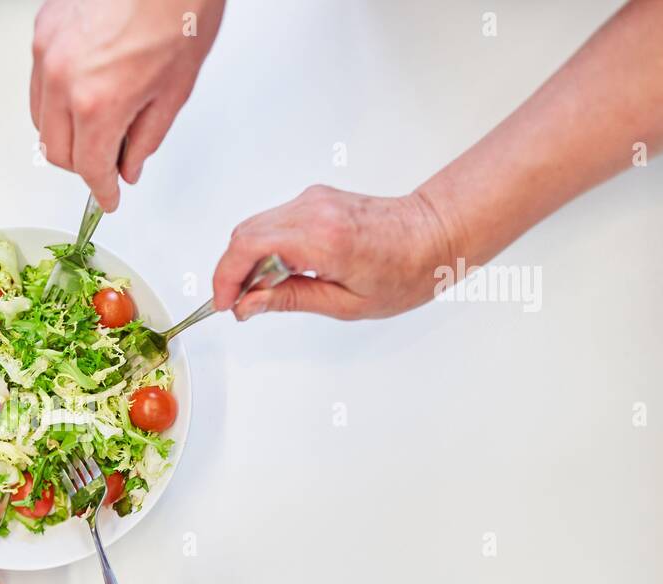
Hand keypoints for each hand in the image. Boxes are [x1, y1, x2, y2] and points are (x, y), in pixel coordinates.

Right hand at [30, 0, 223, 210]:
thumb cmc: (179, 10)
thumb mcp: (175, 88)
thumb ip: (146, 137)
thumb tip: (129, 164)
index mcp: (99, 102)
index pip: (90, 168)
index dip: (102, 190)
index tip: (108, 197)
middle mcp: (63, 81)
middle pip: (56, 152)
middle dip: (82, 166)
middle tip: (106, 165)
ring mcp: (47, 53)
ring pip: (40, 120)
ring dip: (65, 135)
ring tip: (96, 128)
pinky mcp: (43, 31)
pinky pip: (39, 83)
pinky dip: (56, 99)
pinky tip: (82, 93)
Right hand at [212, 185, 456, 321]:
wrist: (436, 235)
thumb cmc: (406, 272)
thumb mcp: (345, 304)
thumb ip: (289, 300)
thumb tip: (248, 305)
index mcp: (323, 239)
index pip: (248, 248)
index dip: (226, 278)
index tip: (226, 304)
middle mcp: (314, 210)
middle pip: (244, 234)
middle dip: (232, 272)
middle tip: (242, 304)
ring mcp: (314, 199)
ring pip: (256, 227)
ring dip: (248, 260)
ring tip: (263, 292)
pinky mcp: (316, 198)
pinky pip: (274, 222)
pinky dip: (265, 248)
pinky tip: (280, 273)